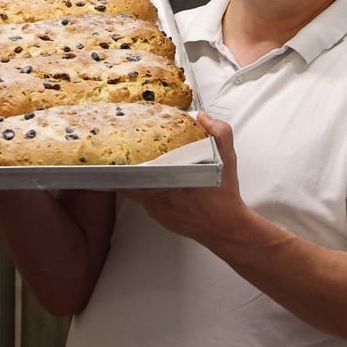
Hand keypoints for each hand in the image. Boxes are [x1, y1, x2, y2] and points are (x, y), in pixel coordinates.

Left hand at [121, 112, 246, 243]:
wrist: (227, 229)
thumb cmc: (224, 198)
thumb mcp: (226, 159)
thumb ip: (218, 133)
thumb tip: (203, 118)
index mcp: (168, 183)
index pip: (131, 173)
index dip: (121, 162)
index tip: (119, 151)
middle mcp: (158, 200)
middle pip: (129, 182)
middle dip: (126, 168)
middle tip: (124, 155)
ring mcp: (157, 211)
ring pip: (136, 193)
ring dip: (135, 180)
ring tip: (136, 166)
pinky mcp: (162, 219)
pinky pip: (146, 202)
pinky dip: (147, 191)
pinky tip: (154, 183)